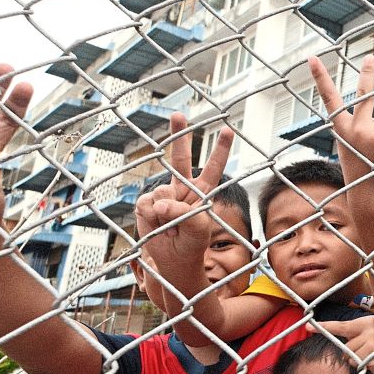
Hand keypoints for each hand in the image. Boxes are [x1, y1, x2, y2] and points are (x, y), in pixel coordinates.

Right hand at [134, 114, 232, 273]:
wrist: (172, 259)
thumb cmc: (191, 244)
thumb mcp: (198, 230)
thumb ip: (184, 213)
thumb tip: (161, 202)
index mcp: (201, 192)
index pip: (213, 168)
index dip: (220, 150)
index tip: (228, 129)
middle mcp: (182, 188)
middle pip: (180, 157)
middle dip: (179, 135)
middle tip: (178, 114)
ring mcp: (163, 194)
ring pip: (162, 190)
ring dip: (165, 214)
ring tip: (171, 229)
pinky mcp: (146, 203)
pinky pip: (147, 205)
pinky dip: (152, 219)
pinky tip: (157, 227)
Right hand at [311, 55, 373, 187]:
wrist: (368, 196)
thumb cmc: (359, 173)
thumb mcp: (351, 148)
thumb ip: (360, 129)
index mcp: (341, 129)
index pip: (329, 99)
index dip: (320, 78)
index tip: (313, 58)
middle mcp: (355, 127)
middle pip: (365, 93)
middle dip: (367, 72)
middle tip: (370, 56)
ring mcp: (373, 131)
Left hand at [329, 316, 373, 373]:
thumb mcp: (369, 339)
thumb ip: (354, 336)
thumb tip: (331, 333)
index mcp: (368, 321)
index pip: (342, 325)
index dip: (324, 326)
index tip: (309, 325)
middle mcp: (371, 325)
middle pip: (346, 344)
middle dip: (353, 353)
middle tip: (368, 354)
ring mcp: (373, 337)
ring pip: (350, 354)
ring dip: (358, 360)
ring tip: (372, 358)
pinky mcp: (373, 350)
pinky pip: (357, 361)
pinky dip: (362, 366)